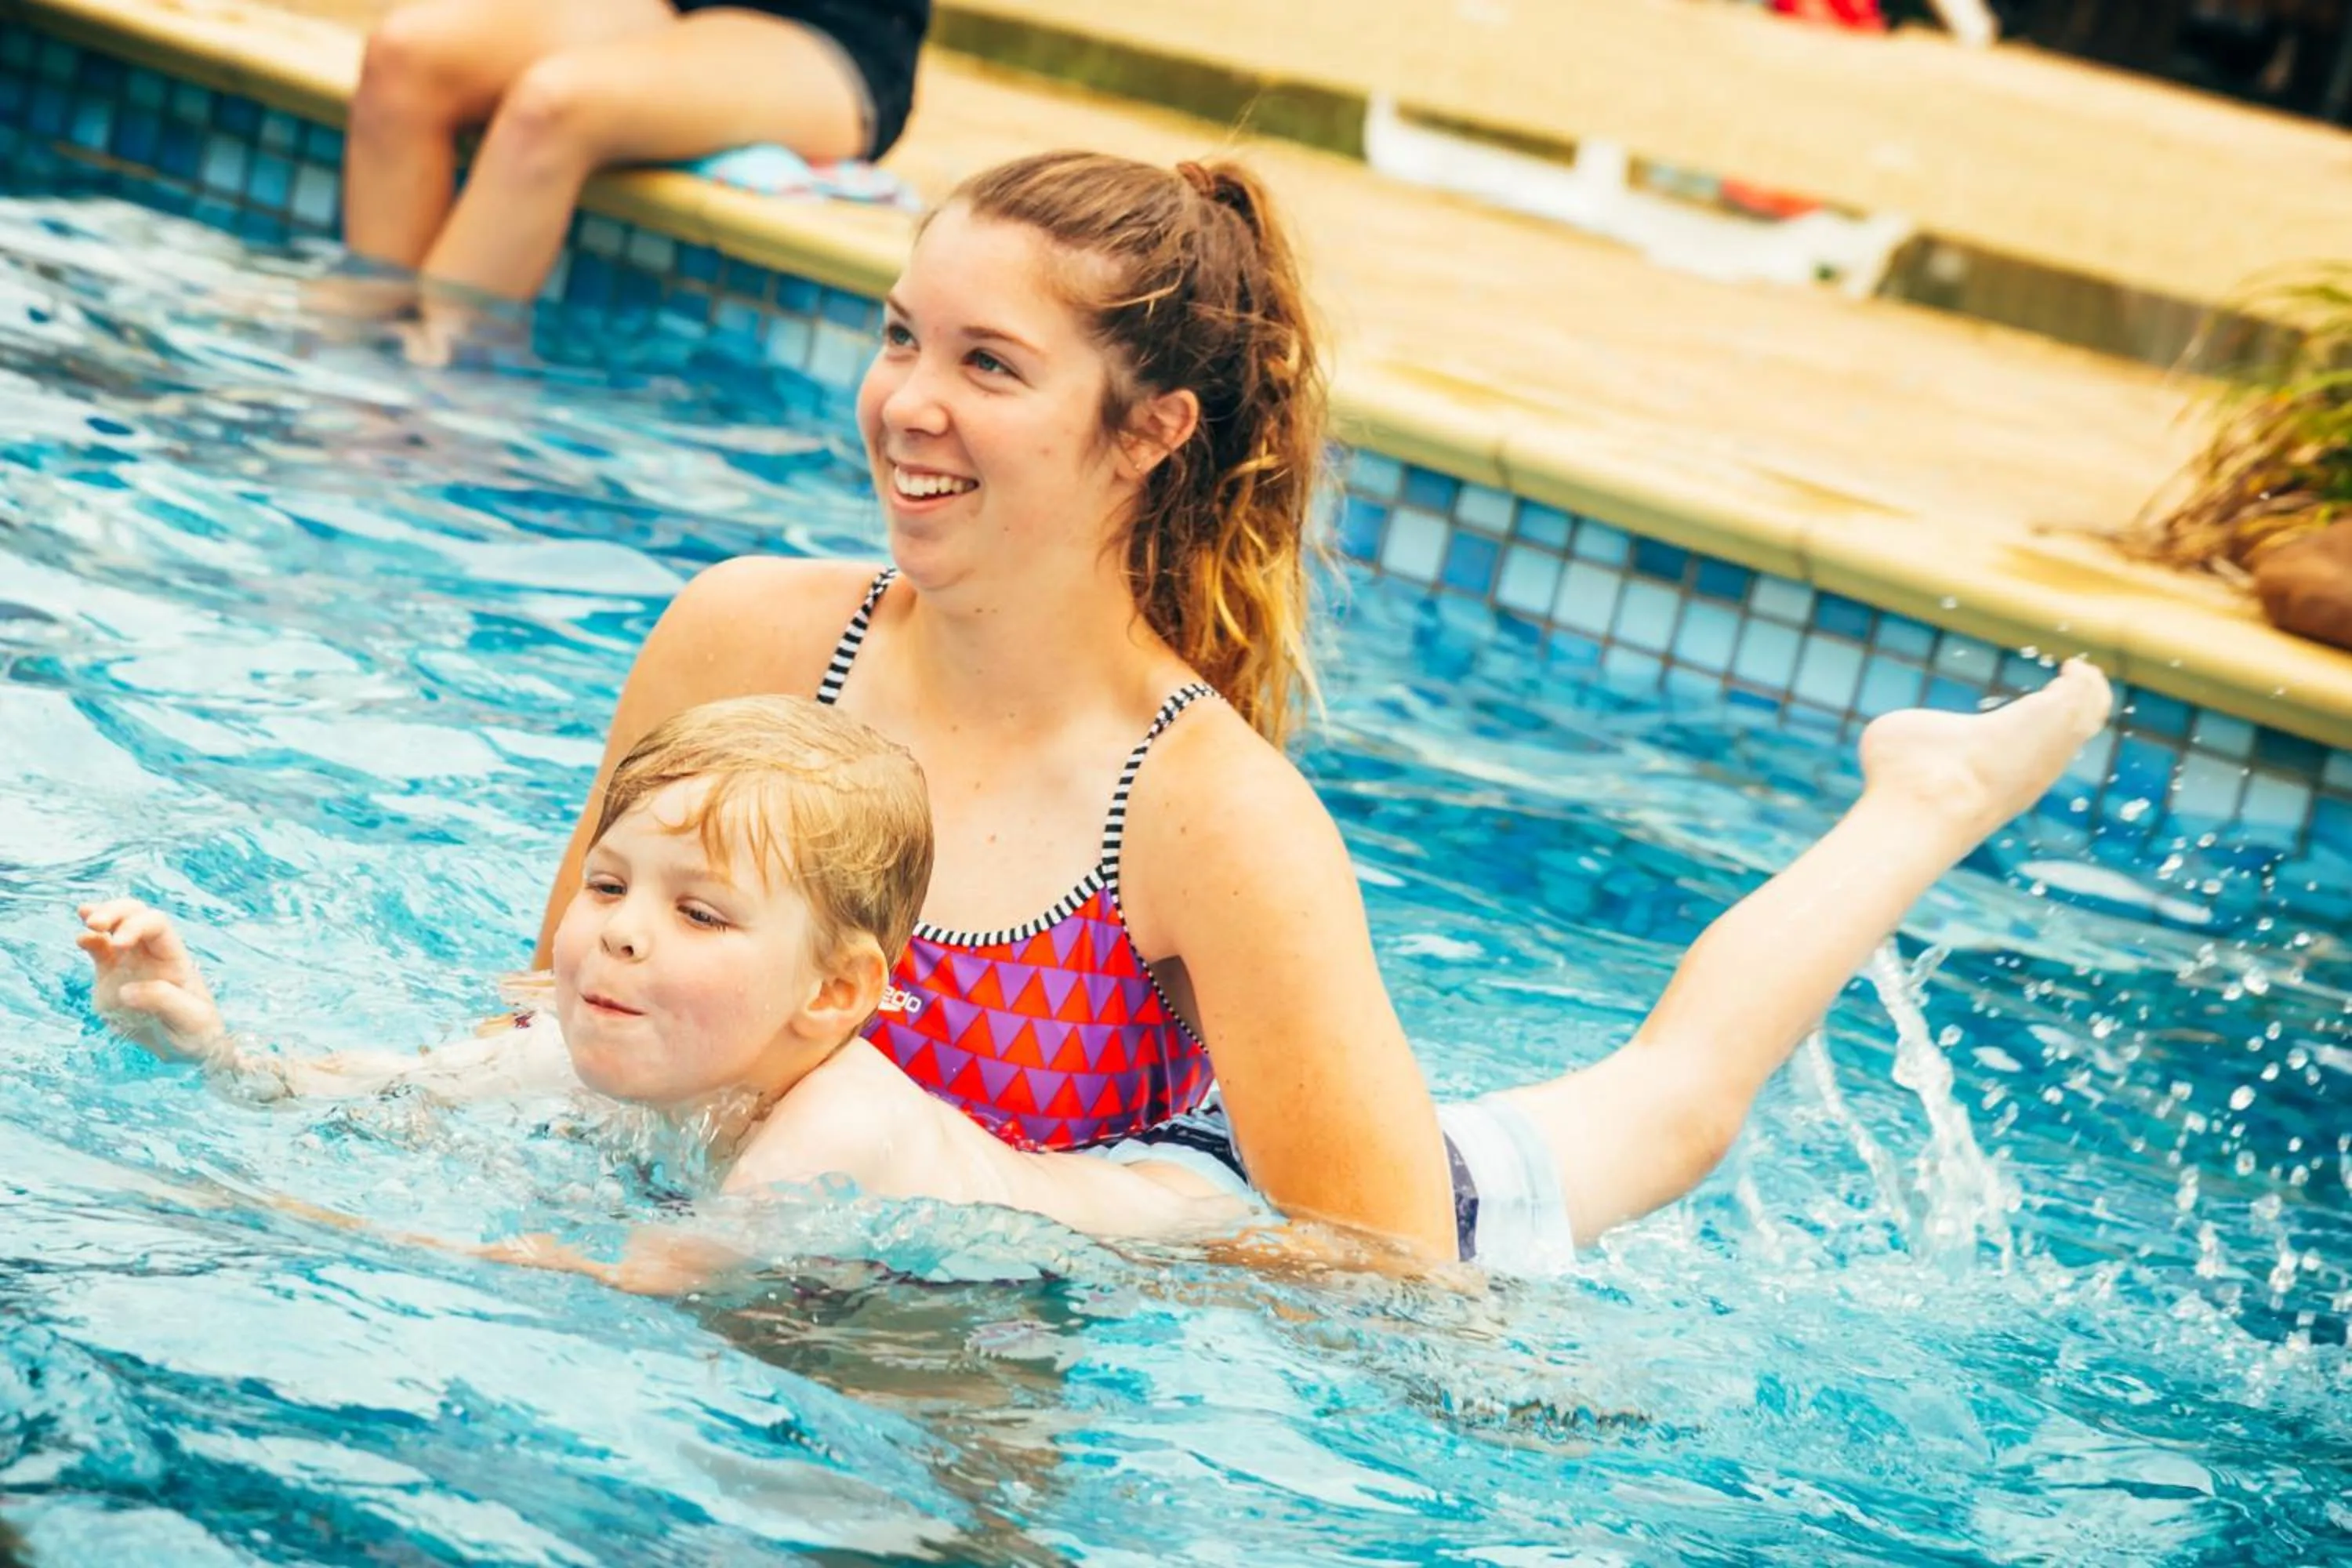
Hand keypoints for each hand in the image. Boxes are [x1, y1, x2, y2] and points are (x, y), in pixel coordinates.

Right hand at [76, 898, 227, 1061]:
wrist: (184, 1047)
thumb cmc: (196, 1030)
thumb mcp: (190, 1019)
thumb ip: (163, 1001)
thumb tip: (126, 991)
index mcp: (174, 957)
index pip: (156, 926)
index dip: (136, 926)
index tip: (118, 943)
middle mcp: (151, 953)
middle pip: (135, 916)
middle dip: (115, 912)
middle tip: (94, 921)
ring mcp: (130, 962)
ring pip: (114, 927)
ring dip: (100, 916)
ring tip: (85, 914)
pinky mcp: (110, 976)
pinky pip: (99, 950)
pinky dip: (89, 940)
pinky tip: (81, 939)